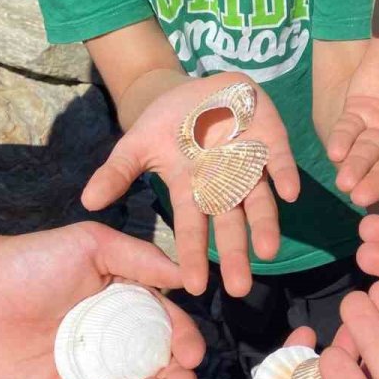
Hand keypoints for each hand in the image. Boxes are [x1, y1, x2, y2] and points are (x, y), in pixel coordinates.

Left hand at [0, 222, 204, 378]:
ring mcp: (93, 372)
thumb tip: (188, 278)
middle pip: (162, 365)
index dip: (187, 341)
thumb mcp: (94, 245)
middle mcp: (116, 341)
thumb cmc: (35, 261)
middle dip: (180, 377)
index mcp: (128, 305)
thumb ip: (143, 259)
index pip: (169, 327)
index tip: (194, 354)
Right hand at [81, 73, 300, 296]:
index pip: (192, 228)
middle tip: (240, 289)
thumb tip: (87, 202)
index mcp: (191, 189)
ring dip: (265, 224)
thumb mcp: (136, 144)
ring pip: (259, 199)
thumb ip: (117, 172)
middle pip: (230, 223)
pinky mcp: (269, 139)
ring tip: (268, 252)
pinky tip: (290, 194)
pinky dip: (285, 174)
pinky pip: (279, 159)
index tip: (195, 287)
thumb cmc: (166, 123)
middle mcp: (223, 183)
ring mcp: (249, 163)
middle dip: (236, 255)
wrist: (194, 89)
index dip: (194, 256)